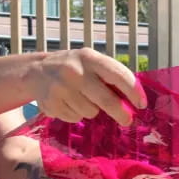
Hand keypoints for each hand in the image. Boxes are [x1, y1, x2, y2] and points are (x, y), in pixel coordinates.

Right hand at [26, 48, 145, 125]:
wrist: (36, 71)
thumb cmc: (75, 68)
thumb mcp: (91, 63)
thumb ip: (110, 76)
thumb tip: (134, 101)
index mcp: (89, 58)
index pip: (118, 75)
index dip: (133, 91)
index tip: (141, 104)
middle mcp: (75, 71)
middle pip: (106, 100)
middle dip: (121, 113)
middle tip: (127, 120)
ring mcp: (61, 87)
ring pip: (91, 112)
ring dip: (92, 110)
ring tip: (82, 99)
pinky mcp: (51, 103)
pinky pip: (75, 118)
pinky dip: (76, 115)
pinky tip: (68, 103)